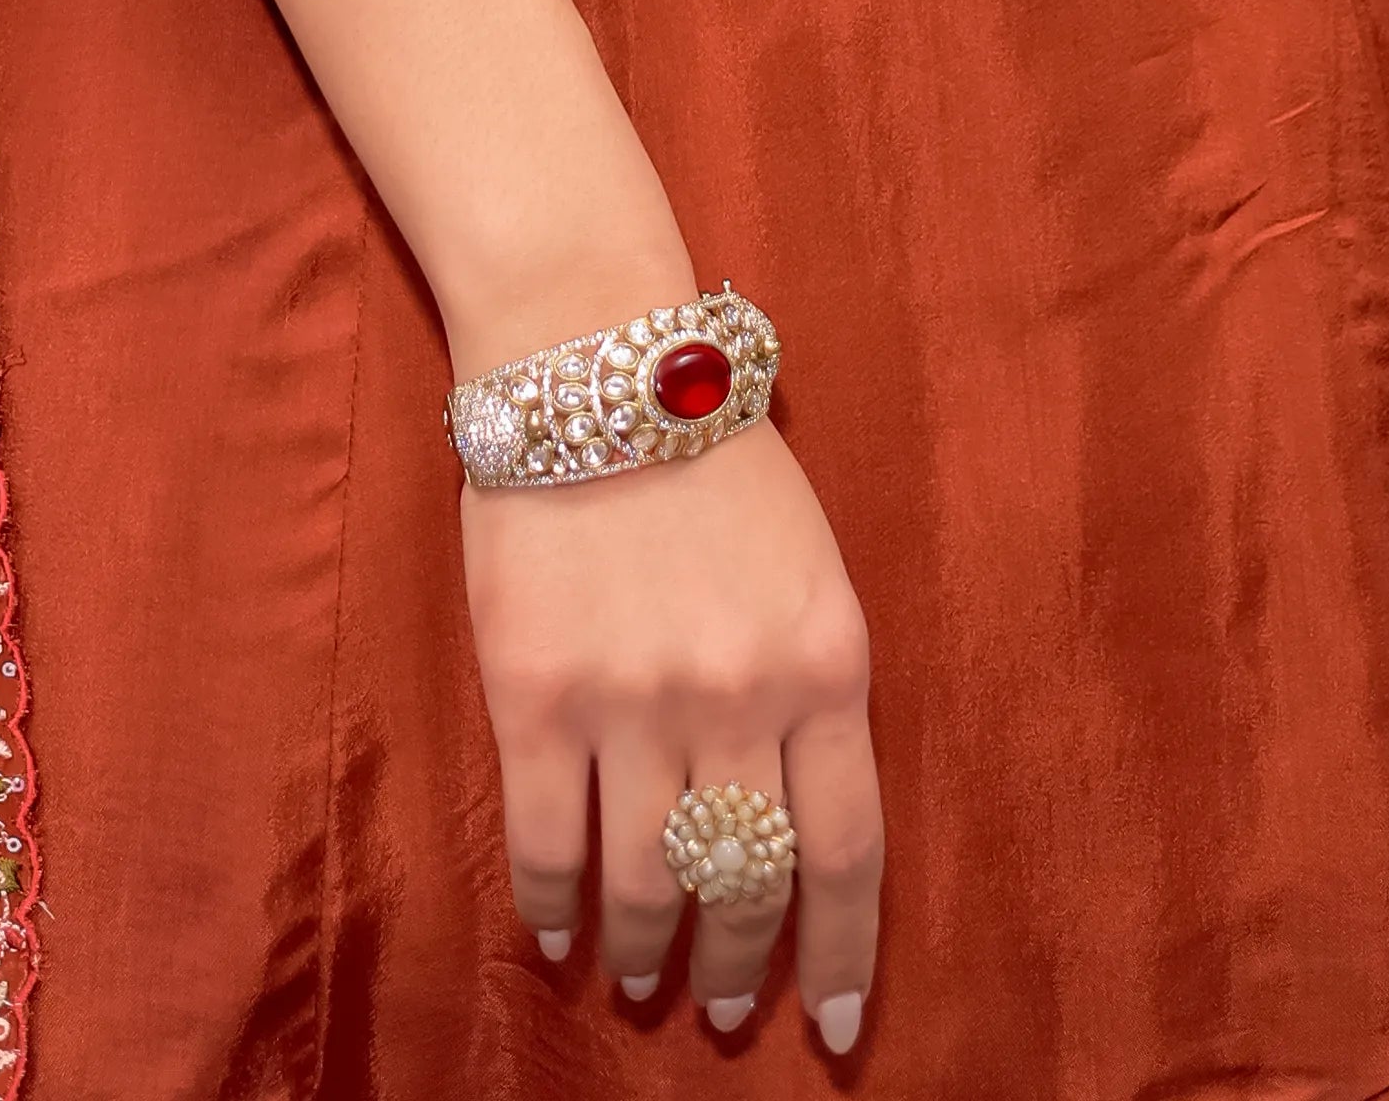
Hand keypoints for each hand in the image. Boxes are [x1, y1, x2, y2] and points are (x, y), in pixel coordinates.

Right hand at [468, 416, 879, 1047]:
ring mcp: (635, 701)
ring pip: (648, 883)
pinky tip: (559, 936)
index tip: (833, 1027)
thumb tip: (799, 818)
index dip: (842, 957)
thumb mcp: (811, 568)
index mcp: (826, 664)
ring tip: (643, 980)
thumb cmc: (712, 458)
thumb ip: (813, 686)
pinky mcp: (539, 696)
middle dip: (738, 968)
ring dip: (648, 953)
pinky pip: (547, 846)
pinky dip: (552, 910)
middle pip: (748, 883)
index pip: (850, 855)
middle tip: (720, 1009)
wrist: (597, 362)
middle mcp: (740, 697)